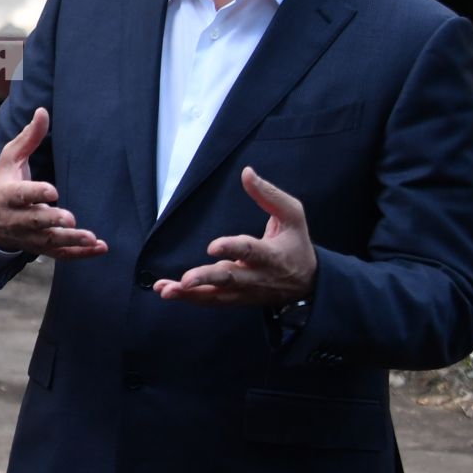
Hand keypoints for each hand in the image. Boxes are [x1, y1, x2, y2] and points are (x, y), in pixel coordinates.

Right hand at [0, 108, 107, 259]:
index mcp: (7, 195)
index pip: (20, 195)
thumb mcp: (11, 158)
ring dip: (70, 240)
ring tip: (90, 237)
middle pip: (34, 221)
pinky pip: (60, 254)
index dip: (35, 193)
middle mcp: (16, 219)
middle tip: (70, 219)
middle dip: (51, 220)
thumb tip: (43, 111)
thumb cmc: (4, 182)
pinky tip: (100, 248)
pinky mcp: (40, 247)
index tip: (52, 191)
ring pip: (48, 241)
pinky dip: (80, 254)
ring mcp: (28, 236)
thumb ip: (29, 137)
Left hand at [154, 167, 317, 306]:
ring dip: (189, 294)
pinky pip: (210, 300)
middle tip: (186, 280)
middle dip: (206, 279)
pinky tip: (166, 291)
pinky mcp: (235, 298)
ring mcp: (244, 291)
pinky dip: (188, 298)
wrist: (307, 284)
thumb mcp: (292, 215)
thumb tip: (246, 172)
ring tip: (165, 290)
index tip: (213, 247)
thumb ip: (268, 195)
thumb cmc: (296, 243)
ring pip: (215, 295)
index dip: (232, 248)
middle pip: (229, 279)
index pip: (250, 251)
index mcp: (271, 255)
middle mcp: (255, 276)